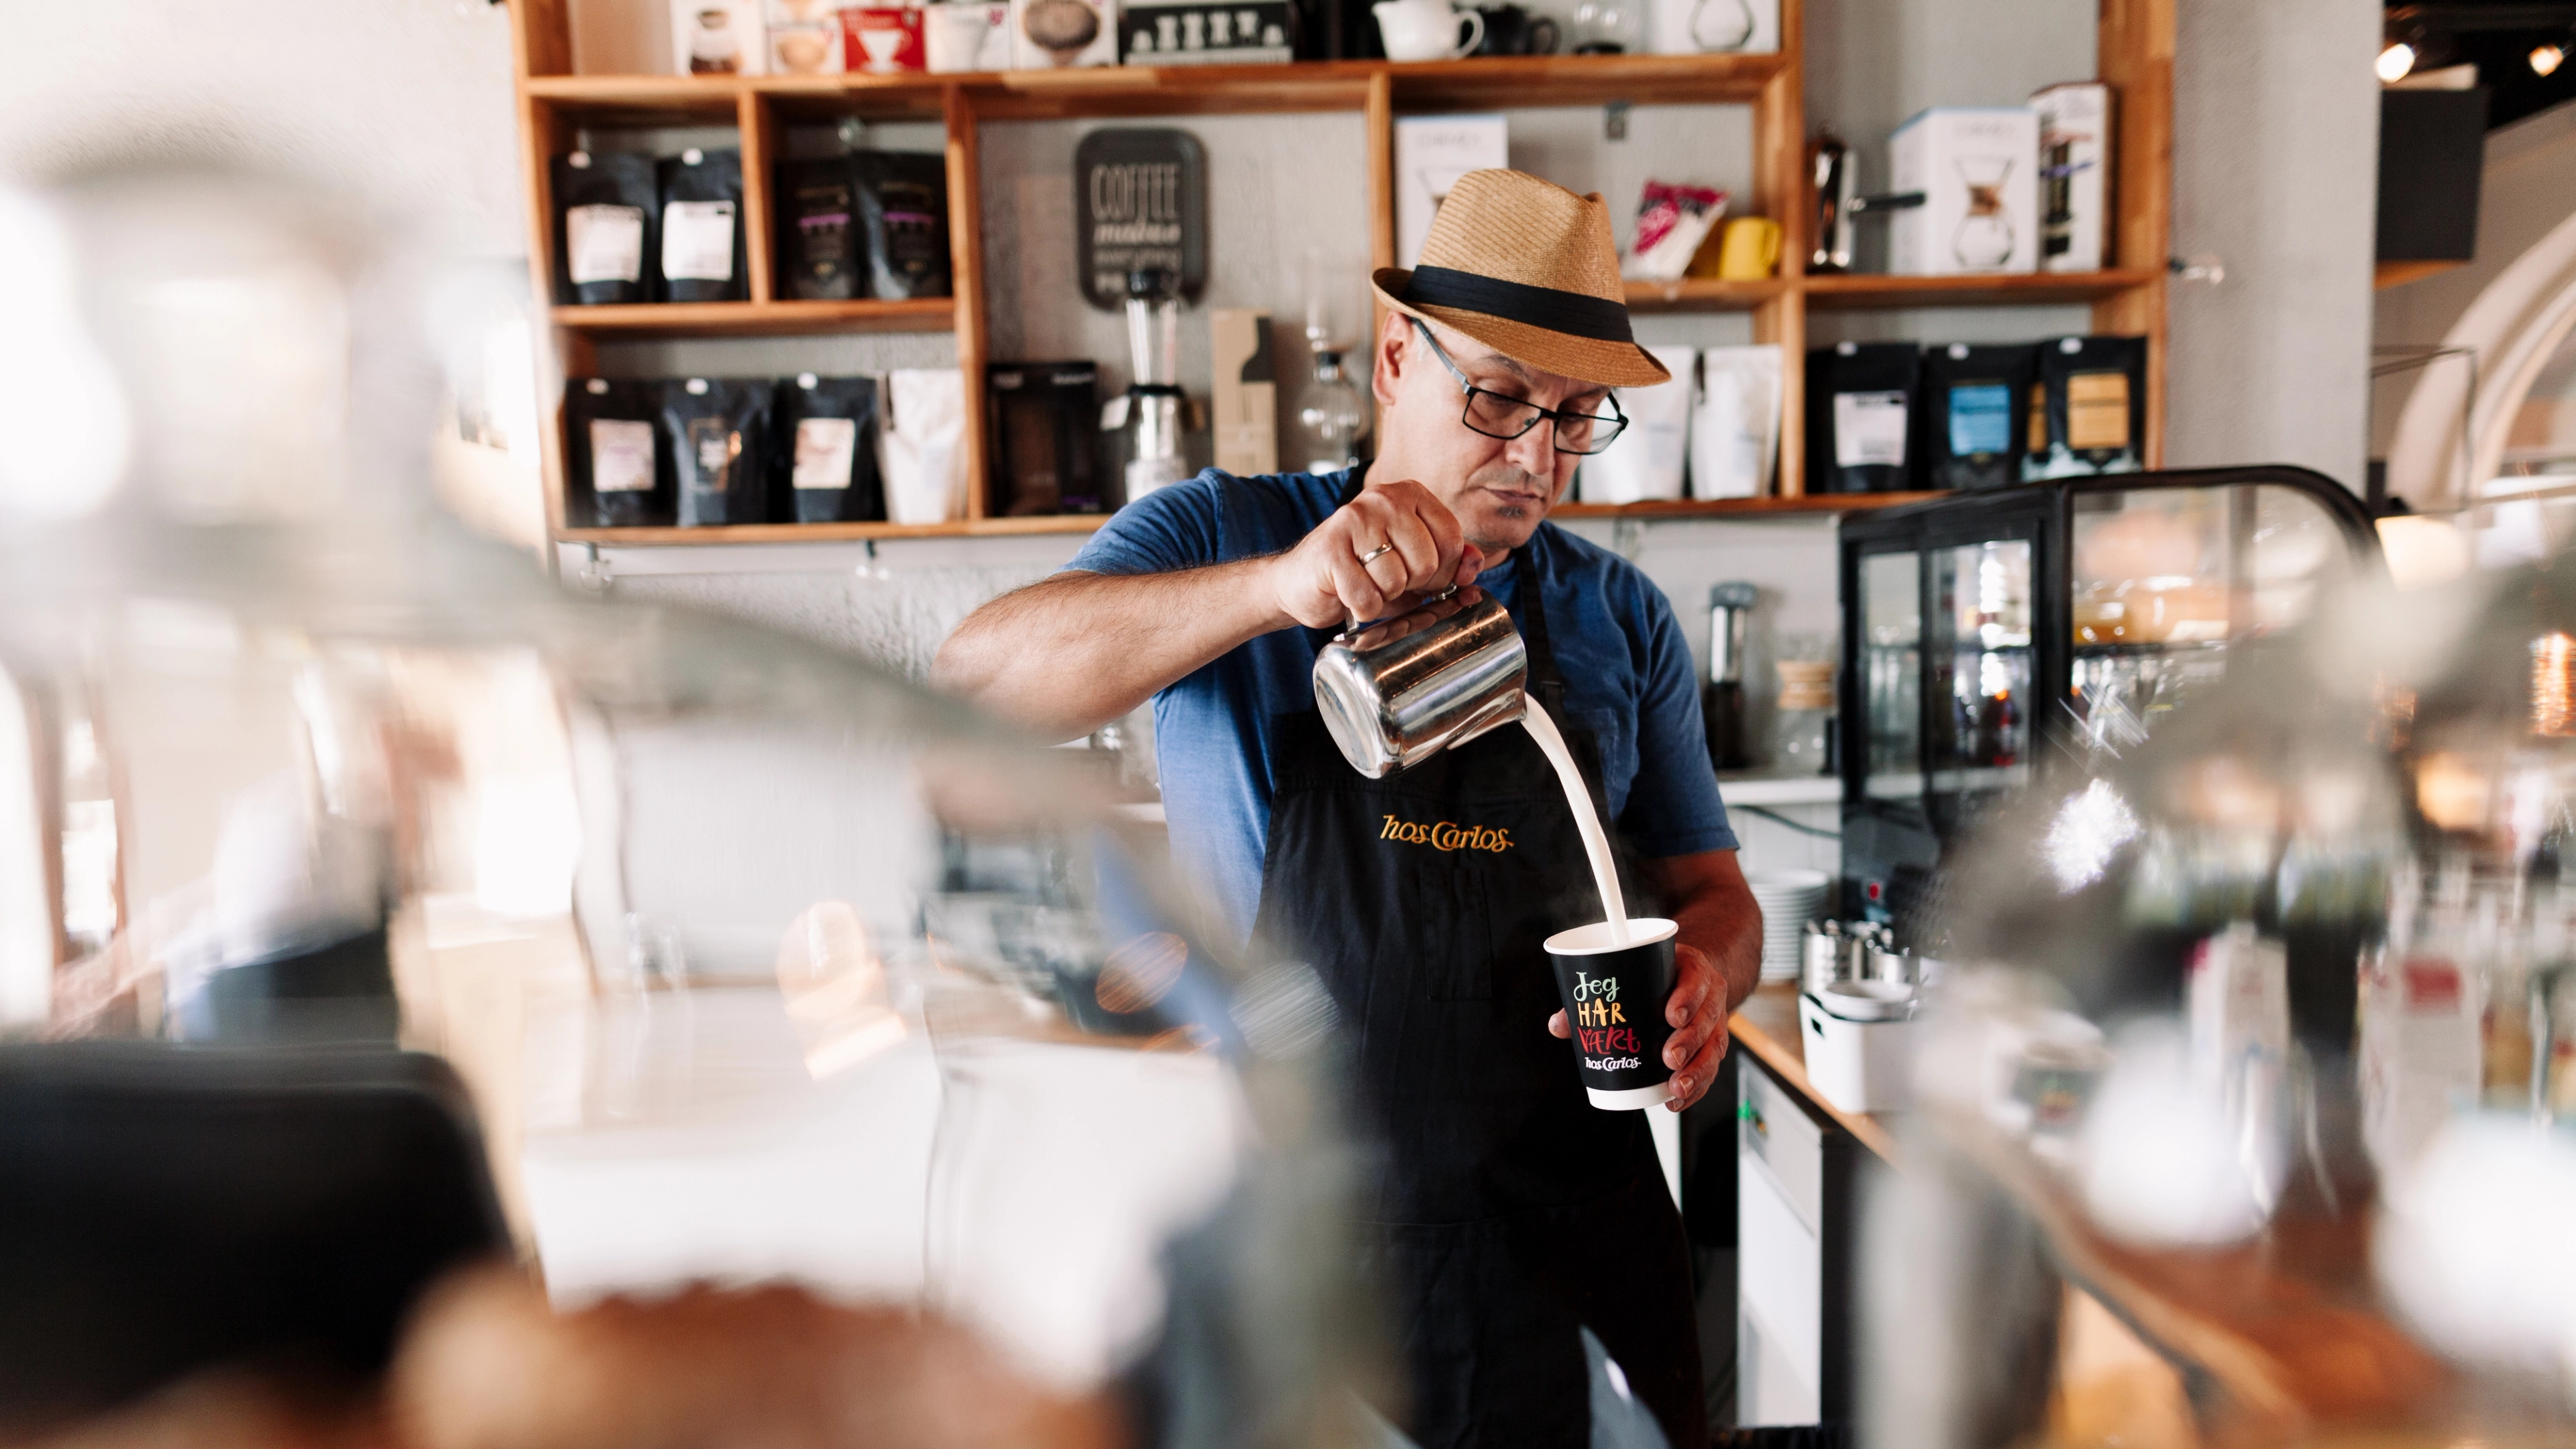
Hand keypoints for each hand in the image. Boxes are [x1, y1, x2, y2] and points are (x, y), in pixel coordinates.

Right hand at [1267, 478, 1484, 630]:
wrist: (1300, 582)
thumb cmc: (1362, 572)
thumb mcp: (1412, 563)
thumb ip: (1450, 562)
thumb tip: (1474, 565)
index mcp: (1409, 494)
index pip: (1452, 539)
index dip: (1443, 572)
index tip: (1420, 577)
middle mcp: (1382, 498)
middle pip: (1427, 562)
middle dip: (1411, 586)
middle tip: (1385, 580)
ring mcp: (1353, 520)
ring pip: (1397, 582)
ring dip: (1383, 597)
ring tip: (1365, 584)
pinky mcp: (1330, 550)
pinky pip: (1368, 597)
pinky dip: (1361, 609)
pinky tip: (1347, 594)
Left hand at [1546, 943, 1728, 1111]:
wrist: (1693, 978)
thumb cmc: (1658, 976)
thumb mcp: (1635, 974)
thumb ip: (1596, 998)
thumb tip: (1558, 1025)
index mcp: (1691, 969)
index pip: (1696, 979)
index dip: (1688, 997)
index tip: (1671, 1015)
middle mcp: (1709, 995)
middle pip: (1707, 1018)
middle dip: (1689, 1041)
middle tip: (1669, 1058)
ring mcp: (1715, 1021)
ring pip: (1713, 1047)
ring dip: (1696, 1071)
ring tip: (1675, 1087)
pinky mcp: (1713, 1045)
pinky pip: (1711, 1068)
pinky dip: (1696, 1088)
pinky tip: (1676, 1100)